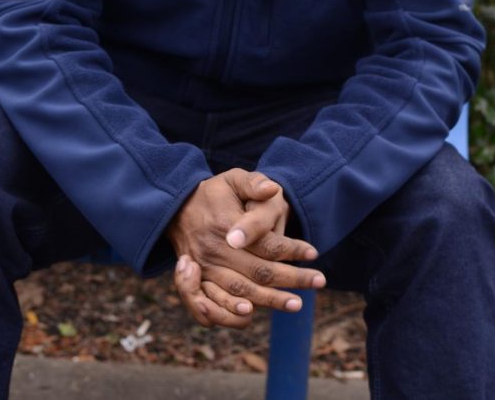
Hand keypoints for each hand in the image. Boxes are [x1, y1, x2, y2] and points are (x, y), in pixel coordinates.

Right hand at [166, 168, 324, 328]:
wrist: (176, 208)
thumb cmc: (212, 194)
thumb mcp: (232, 179)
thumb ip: (253, 183)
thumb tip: (272, 189)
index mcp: (225, 226)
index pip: (266, 245)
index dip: (292, 250)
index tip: (313, 252)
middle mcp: (213, 251)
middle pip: (258, 273)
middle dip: (291, 280)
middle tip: (319, 282)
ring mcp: (202, 270)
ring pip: (240, 293)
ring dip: (269, 301)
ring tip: (296, 304)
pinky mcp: (194, 283)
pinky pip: (210, 307)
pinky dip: (229, 316)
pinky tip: (249, 316)